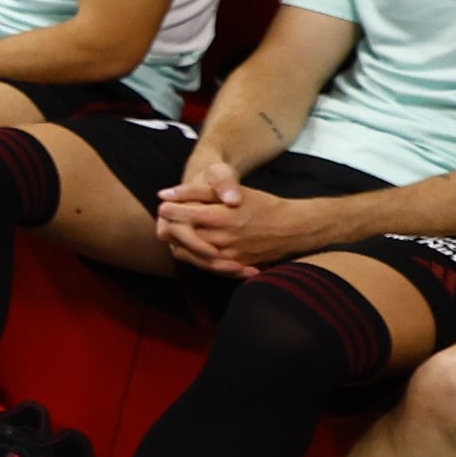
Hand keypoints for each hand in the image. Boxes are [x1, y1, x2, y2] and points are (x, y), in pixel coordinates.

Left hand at [157, 169, 326, 275]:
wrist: (292, 227)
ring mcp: (227, 256)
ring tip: (180, 230)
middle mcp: (221, 239)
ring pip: (186, 253)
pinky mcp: (233, 266)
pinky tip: (191, 246)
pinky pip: (202, 265)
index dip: (168, 208)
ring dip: (178, 241)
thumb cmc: (261, 204)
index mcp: (219, 217)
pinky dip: (191, 255)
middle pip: (177, 236)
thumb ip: (195, 191)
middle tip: (171, 217)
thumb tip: (163, 193)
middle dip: (170, 225)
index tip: (167, 203)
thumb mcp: (232, 190)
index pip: (177, 215)